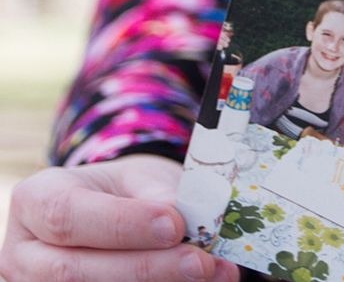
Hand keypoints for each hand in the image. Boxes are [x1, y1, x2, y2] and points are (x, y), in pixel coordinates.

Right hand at [0, 155, 239, 281]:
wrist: (119, 212)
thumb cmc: (128, 191)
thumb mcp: (140, 178)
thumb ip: (157, 196)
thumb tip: (185, 219)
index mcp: (36, 200)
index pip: (67, 216)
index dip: (121, 225)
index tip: (175, 223)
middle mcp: (25, 252)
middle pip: (74, 271)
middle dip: (145, 269)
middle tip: (201, 261)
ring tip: (210, 273)